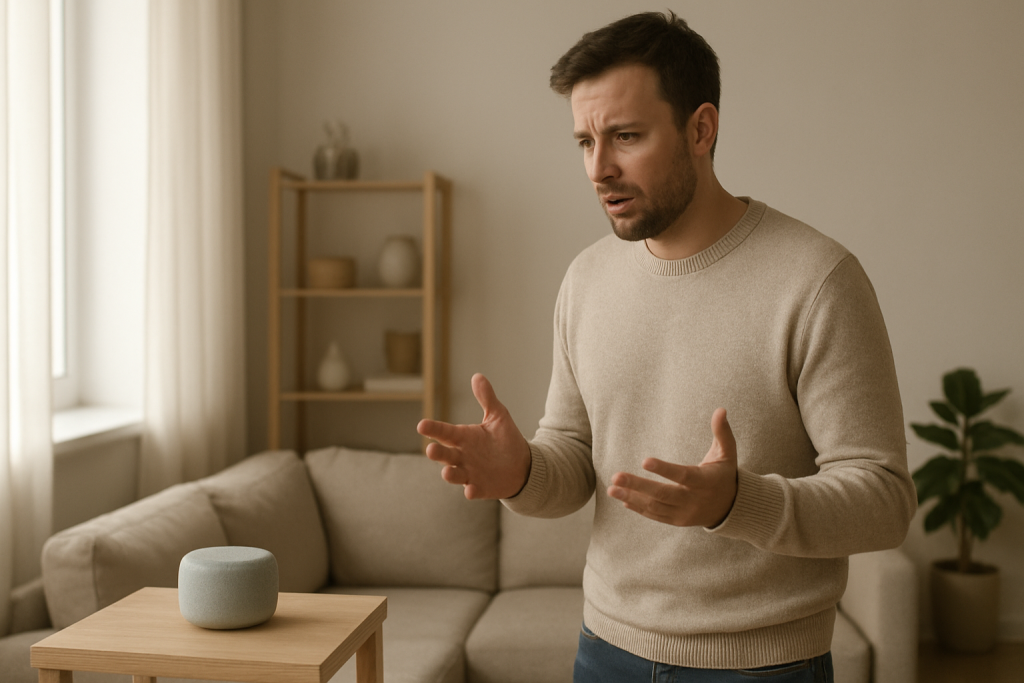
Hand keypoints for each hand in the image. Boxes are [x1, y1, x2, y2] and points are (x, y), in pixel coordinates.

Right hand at [417, 373, 531, 499]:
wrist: (522, 464)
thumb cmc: (505, 440)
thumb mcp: (497, 416)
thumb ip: (486, 398)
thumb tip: (477, 376)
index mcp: (463, 437)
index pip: (444, 432)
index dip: (433, 429)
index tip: (421, 425)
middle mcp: (462, 456)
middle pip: (444, 454)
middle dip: (437, 453)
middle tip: (431, 449)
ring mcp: (470, 473)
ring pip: (454, 474)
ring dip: (449, 474)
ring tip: (447, 471)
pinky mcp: (481, 487)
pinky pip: (473, 490)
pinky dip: (471, 491)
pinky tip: (470, 491)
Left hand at [607, 408, 737, 526]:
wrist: (729, 507)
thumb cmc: (724, 474)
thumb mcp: (728, 453)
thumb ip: (722, 432)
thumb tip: (721, 409)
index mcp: (705, 481)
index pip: (683, 476)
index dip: (664, 469)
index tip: (644, 461)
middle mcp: (693, 500)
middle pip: (663, 494)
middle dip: (638, 485)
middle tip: (616, 477)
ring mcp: (684, 513)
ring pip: (655, 506)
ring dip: (632, 497)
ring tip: (611, 488)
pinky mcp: (677, 521)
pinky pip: (655, 516)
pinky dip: (639, 508)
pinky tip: (623, 499)